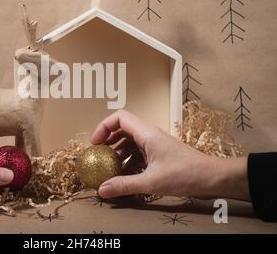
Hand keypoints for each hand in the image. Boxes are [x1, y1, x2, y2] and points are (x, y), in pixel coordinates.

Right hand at [91, 110, 249, 200]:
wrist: (212, 177)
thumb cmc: (185, 174)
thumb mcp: (151, 182)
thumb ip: (125, 185)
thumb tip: (102, 190)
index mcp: (146, 133)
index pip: (119, 118)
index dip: (103, 127)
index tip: (95, 144)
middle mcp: (149, 134)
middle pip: (122, 130)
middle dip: (108, 142)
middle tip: (99, 157)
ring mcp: (155, 144)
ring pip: (130, 143)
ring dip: (119, 154)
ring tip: (110, 170)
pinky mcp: (159, 154)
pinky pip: (139, 153)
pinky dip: (129, 162)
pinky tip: (126, 177)